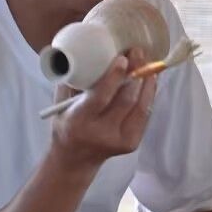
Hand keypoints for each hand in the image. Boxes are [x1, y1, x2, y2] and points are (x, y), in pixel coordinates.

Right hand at [50, 52, 157, 167]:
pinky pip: (144, 114)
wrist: (75, 160)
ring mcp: (119, 139)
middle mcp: (100, 132)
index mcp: (79, 121)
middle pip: (125, 100)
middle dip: (135, 73)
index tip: (123, 58)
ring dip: (147, 82)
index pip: (100, 97)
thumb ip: (72, 81)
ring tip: (149, 62)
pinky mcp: (132, 143)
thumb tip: (82, 51)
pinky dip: (149, 95)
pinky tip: (150, 80)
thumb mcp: (61, 104)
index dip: (114, 77)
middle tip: (139, 52)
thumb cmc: (67, 124)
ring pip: (140, 107)